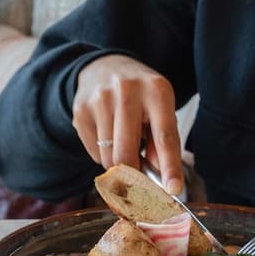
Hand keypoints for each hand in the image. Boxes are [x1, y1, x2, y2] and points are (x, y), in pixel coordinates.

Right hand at [73, 54, 184, 193]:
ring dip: (117, 161)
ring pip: (108, 158)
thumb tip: (160, 178)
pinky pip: (93, 152)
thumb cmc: (139, 95)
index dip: (170, 167)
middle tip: (137, 172)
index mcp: (156, 91)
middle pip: (126, 154)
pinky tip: (106, 133)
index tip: (173, 189)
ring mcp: (100, 101)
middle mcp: (127, 93)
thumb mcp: (160, 109)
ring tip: (122, 140)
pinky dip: (102, 152)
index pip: (165, 137)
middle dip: (132, 172)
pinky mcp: (81, 111)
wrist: (104, 67)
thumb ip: (162, 141)